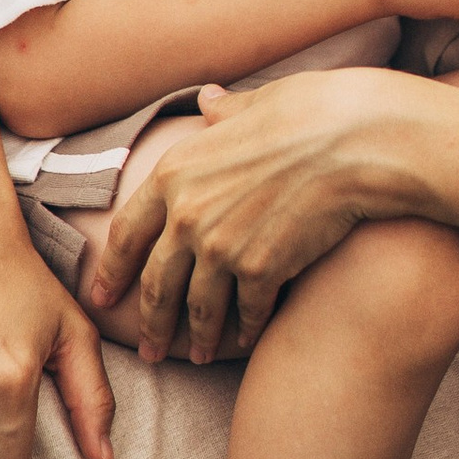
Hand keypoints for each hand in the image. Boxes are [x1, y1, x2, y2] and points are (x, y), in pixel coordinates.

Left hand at [84, 69, 404, 365]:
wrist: (355, 140)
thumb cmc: (310, 111)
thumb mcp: (254, 104)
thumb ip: (224, 113)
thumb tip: (208, 100)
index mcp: (174, 172)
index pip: (127, 233)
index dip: (112, 271)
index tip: (104, 297)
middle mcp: (187, 215)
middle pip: (157, 283)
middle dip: (151, 323)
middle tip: (149, 351)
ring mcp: (221, 246)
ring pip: (198, 308)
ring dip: (196, 338)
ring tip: (198, 357)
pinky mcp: (260, 270)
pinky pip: (245, 311)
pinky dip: (245, 330)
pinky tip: (245, 341)